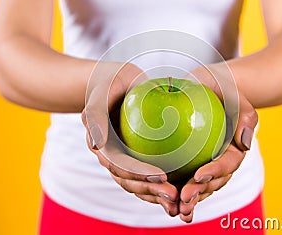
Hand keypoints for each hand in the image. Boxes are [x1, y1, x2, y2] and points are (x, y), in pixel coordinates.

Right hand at [82, 62, 178, 215]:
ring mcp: (128, 159)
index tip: (161, 177)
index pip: (120, 166)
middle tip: (175, 196)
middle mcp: (114, 158)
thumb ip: (95, 116)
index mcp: (103, 148)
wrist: (118, 81)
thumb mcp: (100, 94)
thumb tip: (96, 144)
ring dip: (159, 195)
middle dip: (151, 192)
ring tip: (180, 201)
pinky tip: (186, 185)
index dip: (138, 175)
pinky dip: (167, 182)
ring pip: (142, 184)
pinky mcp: (141, 156)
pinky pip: (154, 172)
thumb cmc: (108, 83)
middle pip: (131, 182)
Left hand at [178, 64, 257, 222]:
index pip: (227, 163)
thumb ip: (245, 114)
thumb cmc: (220, 88)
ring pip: (197, 187)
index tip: (199, 174)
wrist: (203, 86)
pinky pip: (180, 179)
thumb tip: (245, 141)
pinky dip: (173, 191)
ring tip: (176, 209)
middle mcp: (219, 161)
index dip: (215, 171)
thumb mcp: (233, 93)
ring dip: (188, 200)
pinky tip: (162, 200)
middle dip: (199, 193)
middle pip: (212, 182)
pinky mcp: (186, 164)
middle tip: (184, 199)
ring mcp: (203, 164)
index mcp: (233, 149)